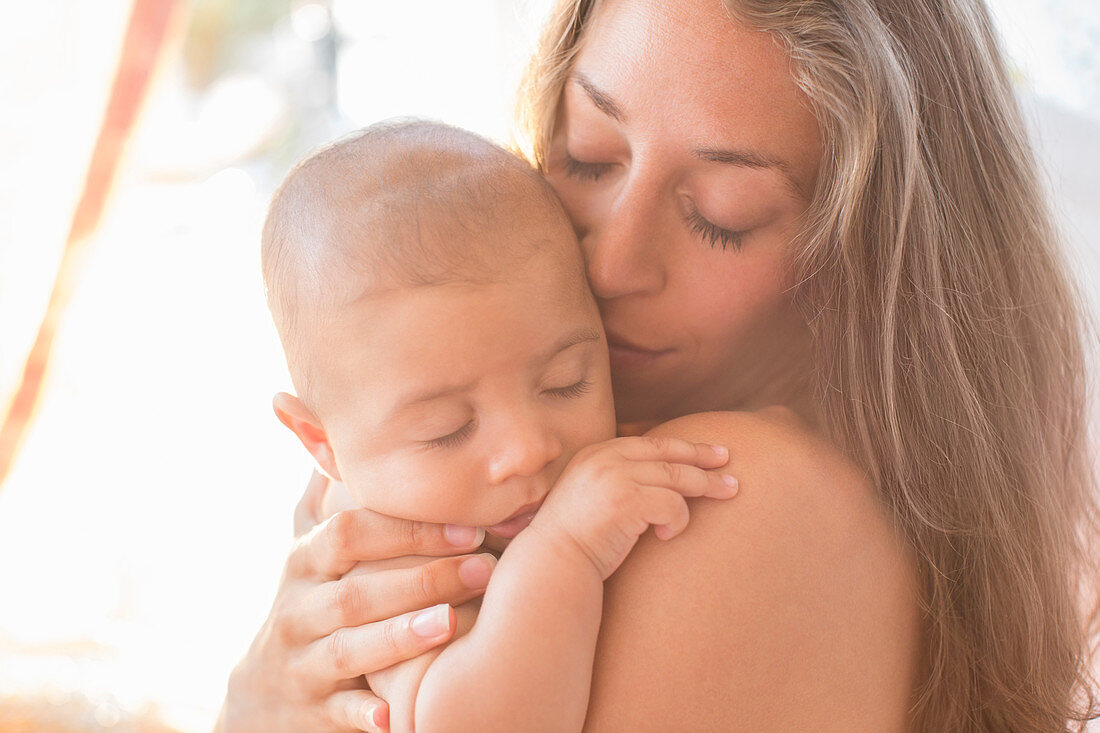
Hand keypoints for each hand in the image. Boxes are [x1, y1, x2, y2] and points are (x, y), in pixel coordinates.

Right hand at [216, 471, 496, 732]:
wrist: (264, 699)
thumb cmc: (311, 606)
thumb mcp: (314, 553)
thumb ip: (330, 496)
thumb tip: (326, 418)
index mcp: (308, 563)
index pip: (352, 532)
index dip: (409, 528)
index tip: (470, 525)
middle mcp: (299, 609)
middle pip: (357, 590)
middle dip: (422, 578)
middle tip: (485, 569)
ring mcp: (301, 663)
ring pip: (347, 648)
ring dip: (398, 637)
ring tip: (447, 625)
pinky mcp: (308, 713)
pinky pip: (337, 713)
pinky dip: (364, 714)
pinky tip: (398, 715)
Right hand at [531, 436, 736, 579]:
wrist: (553, 563)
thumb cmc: (576, 540)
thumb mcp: (594, 498)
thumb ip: (619, 481)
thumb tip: (663, 481)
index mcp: (597, 453)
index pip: (651, 444)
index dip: (685, 447)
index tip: (710, 452)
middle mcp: (605, 458)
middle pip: (669, 453)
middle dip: (704, 458)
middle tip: (730, 465)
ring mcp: (616, 477)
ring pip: (678, 477)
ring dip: (707, 487)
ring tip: (729, 493)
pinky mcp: (628, 501)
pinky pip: (674, 505)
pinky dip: (678, 521)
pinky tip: (666, 537)